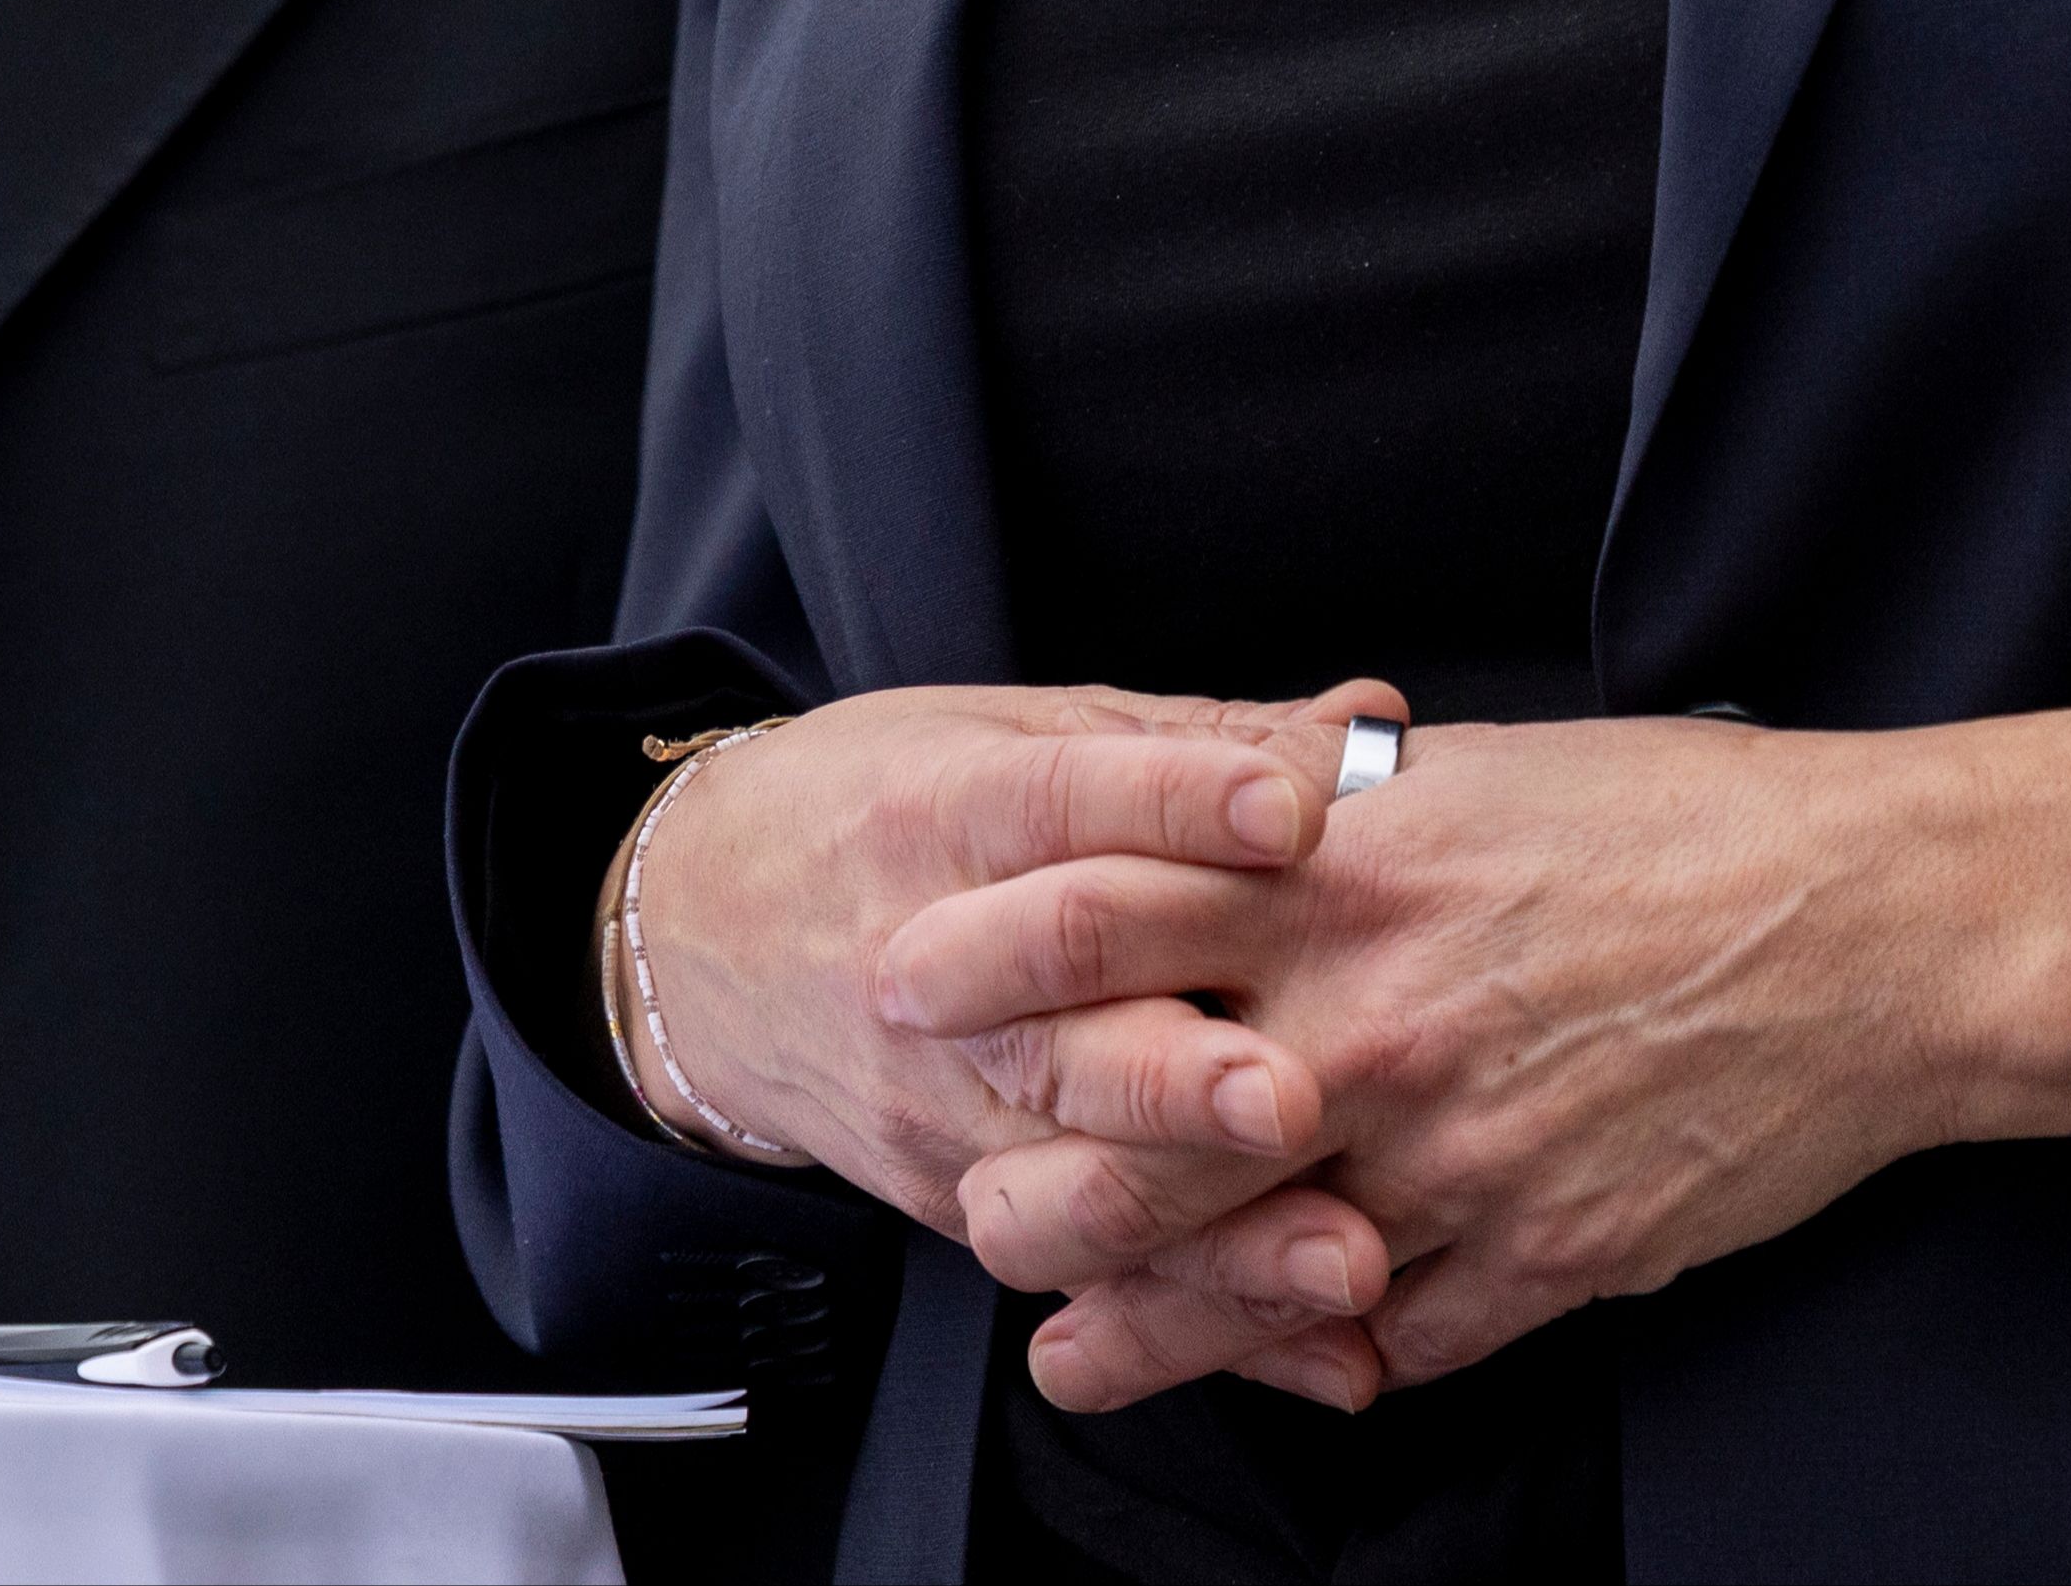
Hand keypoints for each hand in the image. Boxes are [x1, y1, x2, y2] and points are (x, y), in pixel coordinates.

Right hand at [629, 682, 1403, 1406]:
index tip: (1294, 809)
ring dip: (1219, 1231)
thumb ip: (1188, 740)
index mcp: (943, 812)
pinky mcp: (956, 1195)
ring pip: (1077, 1174)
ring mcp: (940, 1100)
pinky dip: (1207, 1322)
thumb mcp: (1002, 737)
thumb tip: (1368, 723)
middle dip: (1185, 1071)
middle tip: (1296, 1093)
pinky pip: (1088, 1270)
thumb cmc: (880, 810)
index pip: (1061, 802)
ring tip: (1344, 1255)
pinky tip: (1316, 1347)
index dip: (1179, 801)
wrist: (702, 931)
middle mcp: (932, 965)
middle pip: (1058, 1018)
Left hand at [886, 706, 2070, 1406]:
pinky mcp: (1548, 1255)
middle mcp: (1369, 1018)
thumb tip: (1214, 783)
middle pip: (1140, 1128)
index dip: (985, 952)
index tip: (904, 981)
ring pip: (1252, 1270)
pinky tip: (1285, 1378)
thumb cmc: (1673, 823)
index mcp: (1337, 873)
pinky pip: (1399, 1339)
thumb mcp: (1463, 772)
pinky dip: (1328, 1364)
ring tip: (1070, 1356)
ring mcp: (1456, 1154)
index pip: (1102, 909)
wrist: (1866, 924)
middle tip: (964, 1210)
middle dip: (1031, 1184)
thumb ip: (1321, 799)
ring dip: (1147, 1324)